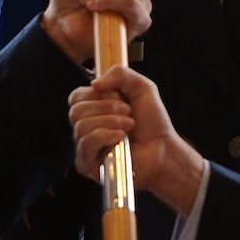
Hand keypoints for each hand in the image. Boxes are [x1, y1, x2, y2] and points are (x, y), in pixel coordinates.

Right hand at [69, 65, 204, 211]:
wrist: (164, 149)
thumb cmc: (152, 123)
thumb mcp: (142, 88)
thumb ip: (120, 74)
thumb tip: (94, 83)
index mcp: (92, 110)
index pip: (76, 97)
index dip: (96, 94)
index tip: (119, 97)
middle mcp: (86, 128)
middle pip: (76, 110)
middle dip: (106, 108)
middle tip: (128, 112)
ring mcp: (85, 147)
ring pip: (81, 126)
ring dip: (110, 122)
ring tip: (130, 126)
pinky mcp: (88, 164)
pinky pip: (85, 143)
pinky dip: (104, 136)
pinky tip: (120, 137)